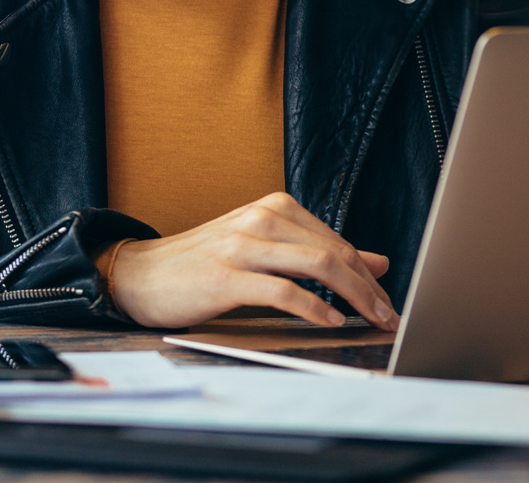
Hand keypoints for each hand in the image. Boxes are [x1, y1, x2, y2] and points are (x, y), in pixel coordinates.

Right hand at [108, 192, 398, 329]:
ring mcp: (244, 245)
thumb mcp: (266, 249)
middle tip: (389, 316)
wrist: (139, 274)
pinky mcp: (226, 276)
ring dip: (353, 296)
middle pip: (335, 252)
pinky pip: (282, 291)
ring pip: (318, 266)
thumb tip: (377, 262)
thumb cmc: (205, 264)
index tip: (388, 301)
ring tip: (370, 319)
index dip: (369, 275)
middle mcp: (263, 218)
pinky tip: (330, 321)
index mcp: (276, 208)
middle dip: (369, 288)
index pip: (338, 242)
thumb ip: (318, 253)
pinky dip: (313, 307)